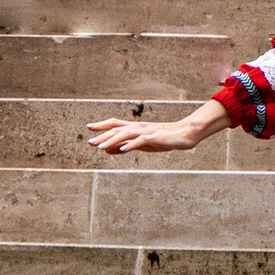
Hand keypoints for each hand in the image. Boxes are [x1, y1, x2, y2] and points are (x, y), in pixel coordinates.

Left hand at [86, 105, 223, 156]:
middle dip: (103, 135)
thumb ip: (125, 146)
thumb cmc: (164, 139)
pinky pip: (141, 141)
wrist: (186, 134)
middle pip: (118, 129)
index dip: (102, 125)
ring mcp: (147, 131)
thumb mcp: (142, 144)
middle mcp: (139, 127)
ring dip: (113, 140)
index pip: (115, 124)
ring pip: (126, 134)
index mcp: (135, 128)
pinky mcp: (156, 137)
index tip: (89, 128)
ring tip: (101, 147)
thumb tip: (107, 150)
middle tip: (89, 142)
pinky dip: (131, 145)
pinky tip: (123, 150)